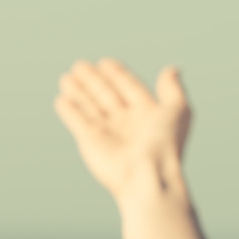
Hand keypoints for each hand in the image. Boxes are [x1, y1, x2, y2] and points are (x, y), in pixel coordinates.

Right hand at [54, 58, 191, 199]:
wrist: (146, 176)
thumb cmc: (164, 145)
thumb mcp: (177, 111)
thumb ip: (173, 89)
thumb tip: (172, 69)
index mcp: (147, 114)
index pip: (129, 88)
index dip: (118, 75)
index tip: (105, 62)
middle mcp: (127, 123)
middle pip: (107, 95)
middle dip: (93, 80)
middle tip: (79, 65)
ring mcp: (107, 134)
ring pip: (89, 107)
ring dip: (78, 91)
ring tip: (67, 77)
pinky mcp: (90, 142)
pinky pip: (77, 122)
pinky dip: (69, 111)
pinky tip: (61, 99)